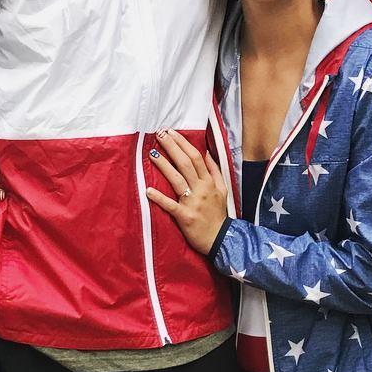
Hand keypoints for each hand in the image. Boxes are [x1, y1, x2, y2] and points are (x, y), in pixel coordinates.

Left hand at [146, 130, 228, 254]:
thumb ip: (215, 170)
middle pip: (186, 163)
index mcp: (209, 182)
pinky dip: (159, 198)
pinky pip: (170, 205)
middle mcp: (202, 189)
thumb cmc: (218, 214)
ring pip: (177, 180)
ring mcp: (193, 202)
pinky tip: (148, 190)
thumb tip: (206, 152)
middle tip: (160, 135)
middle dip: (172, 147)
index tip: (172, 132)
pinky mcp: (185, 216)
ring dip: (164, 166)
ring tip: (152, 153)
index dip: (183, 143)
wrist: (220, 239)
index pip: (196, 157)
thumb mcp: (223, 189)